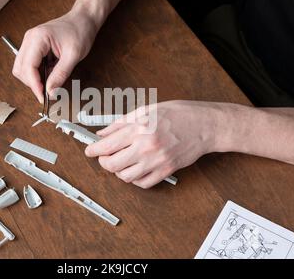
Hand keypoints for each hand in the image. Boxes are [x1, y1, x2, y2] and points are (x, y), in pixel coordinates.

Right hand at [12, 9, 97, 101]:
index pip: (28, 67)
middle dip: (32, 83)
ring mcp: (30, 43)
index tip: (43, 97)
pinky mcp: (34, 48)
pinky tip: (50, 74)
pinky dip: (38, 74)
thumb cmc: (80, 31)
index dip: (34, 85)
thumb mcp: (74, 55)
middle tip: (47, 92)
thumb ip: (60, 74)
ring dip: (34, 79)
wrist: (83, 19)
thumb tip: (51, 92)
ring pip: (22, 69)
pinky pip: (30, 65)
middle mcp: (29, 40)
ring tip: (51, 81)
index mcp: (37, 38)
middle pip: (20, 70)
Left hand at [85, 101, 225, 188]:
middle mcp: (145, 147)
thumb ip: (121, 122)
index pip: (106, 145)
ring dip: (118, 171)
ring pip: (125, 177)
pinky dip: (135, 179)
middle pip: (112, 165)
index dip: (93, 150)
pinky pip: (143, 183)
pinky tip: (136, 169)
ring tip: (121, 162)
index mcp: (139, 129)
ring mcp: (156, 161)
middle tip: (104, 157)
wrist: (204, 125)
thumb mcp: (146, 110)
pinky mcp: (166, 171)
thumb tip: (103, 132)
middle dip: (103, 162)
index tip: (90, 151)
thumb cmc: (177, 114)